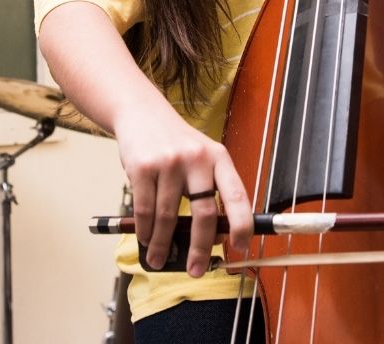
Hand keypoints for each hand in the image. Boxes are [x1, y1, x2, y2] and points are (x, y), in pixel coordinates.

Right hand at [116, 108, 252, 277]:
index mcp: (219, 157)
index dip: (242, 225)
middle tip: (197, 270)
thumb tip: (212, 236)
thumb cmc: (174, 143)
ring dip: (163, 244)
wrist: (141, 113)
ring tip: (160, 259)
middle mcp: (197, 159)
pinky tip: (145, 240)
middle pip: (204, 213)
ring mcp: (169, 162)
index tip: (242, 247)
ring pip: (169, 217)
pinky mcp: (142, 167)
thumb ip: (209, 188)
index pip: (237, 196)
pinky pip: (145, 210)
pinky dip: (145, 231)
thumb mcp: (201, 156)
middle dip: (201, 248)